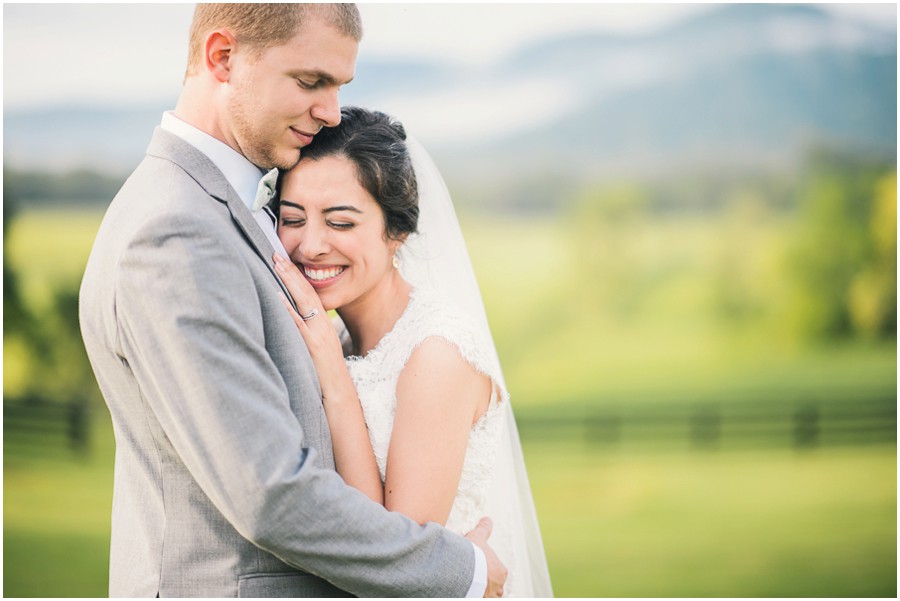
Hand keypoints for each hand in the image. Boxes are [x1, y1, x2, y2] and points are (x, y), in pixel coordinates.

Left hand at [273, 254, 343, 372]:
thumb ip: (305, 334)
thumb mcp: (316, 349)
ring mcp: (319, 334)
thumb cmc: (324, 374)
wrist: (339, 394)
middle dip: (291, 271)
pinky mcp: (313, 345)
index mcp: (323, 324)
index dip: (297, 275)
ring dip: (289, 281)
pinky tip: (278, 295)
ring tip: (276, 264)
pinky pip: (299, 323)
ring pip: (304, 301)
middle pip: (307, 291)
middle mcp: (323, 324)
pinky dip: (288, 308)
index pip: (310, 293)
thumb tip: (289, 323)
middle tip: (276, 253)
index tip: (284, 260)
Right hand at [465, 517, 507, 597]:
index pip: (498, 572)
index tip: (479, 568)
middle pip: (495, 587)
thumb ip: (484, 529)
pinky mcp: (478, 600)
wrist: (462, 571)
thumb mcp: (478, 537)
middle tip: (475, 580)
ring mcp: (489, 596)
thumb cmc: (472, 555)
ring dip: (482, 592)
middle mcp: (498, 586)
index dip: (488, 569)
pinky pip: (479, 598)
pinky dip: (475, 595)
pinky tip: (468, 592)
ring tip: (471, 588)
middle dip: (487, 584)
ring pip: (488, 595)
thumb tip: (487, 519)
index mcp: (500, 571)